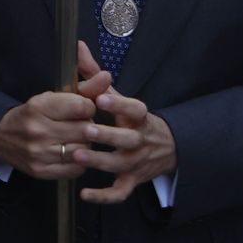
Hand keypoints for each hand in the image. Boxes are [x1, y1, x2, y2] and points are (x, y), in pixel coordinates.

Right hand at [0, 41, 109, 179]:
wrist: (0, 137)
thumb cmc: (33, 114)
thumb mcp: (53, 96)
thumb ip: (84, 87)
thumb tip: (107, 75)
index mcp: (39, 107)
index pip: (81, 106)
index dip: (88, 107)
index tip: (82, 108)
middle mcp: (37, 131)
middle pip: (85, 129)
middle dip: (88, 126)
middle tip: (80, 124)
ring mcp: (39, 153)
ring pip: (83, 150)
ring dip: (85, 144)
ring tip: (75, 138)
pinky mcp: (41, 171)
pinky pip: (77, 169)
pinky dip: (79, 161)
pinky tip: (70, 152)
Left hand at [70, 45, 177, 203]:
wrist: (165, 148)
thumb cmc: (130, 119)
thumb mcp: (118, 96)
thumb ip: (95, 75)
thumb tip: (77, 46)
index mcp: (138, 117)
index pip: (134, 109)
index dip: (119, 104)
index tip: (102, 98)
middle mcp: (139, 140)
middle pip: (127, 140)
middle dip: (108, 136)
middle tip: (87, 129)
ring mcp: (135, 163)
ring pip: (120, 165)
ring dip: (99, 161)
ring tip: (76, 155)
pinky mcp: (131, 181)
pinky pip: (119, 192)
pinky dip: (104, 196)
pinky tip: (84, 193)